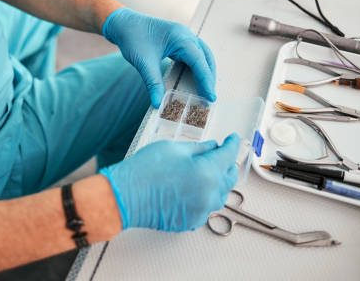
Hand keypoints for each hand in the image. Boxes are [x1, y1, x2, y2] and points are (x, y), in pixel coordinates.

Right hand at [99, 133, 239, 231]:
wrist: (126, 196)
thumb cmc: (145, 171)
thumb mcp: (174, 148)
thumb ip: (199, 148)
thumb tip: (212, 148)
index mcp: (208, 172)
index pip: (228, 156)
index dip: (232, 144)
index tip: (233, 139)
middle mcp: (209, 194)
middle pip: (229, 178)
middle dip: (227, 163)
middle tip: (221, 154)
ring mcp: (202, 210)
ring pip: (220, 194)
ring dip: (218, 181)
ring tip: (208, 170)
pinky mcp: (192, 220)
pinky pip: (207, 207)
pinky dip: (206, 196)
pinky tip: (196, 187)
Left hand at [103, 8, 215, 106]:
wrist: (123, 23)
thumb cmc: (132, 37)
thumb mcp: (143, 62)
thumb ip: (153, 84)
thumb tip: (158, 104)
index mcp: (180, 37)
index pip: (199, 61)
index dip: (206, 80)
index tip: (210, 97)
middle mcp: (186, 35)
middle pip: (205, 58)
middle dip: (209, 78)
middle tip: (209, 98)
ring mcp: (183, 37)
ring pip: (202, 56)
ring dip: (205, 72)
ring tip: (206, 90)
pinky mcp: (178, 41)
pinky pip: (193, 55)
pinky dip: (197, 67)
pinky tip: (195, 79)